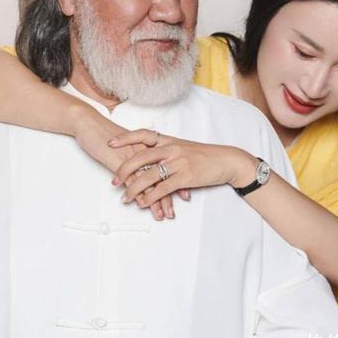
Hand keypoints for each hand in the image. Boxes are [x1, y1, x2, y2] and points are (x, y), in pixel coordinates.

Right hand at [71, 108, 184, 219]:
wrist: (88, 123)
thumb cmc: (105, 132)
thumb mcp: (125, 143)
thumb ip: (137, 154)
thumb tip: (144, 166)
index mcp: (147, 145)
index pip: (167, 167)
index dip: (177, 181)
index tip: (185, 195)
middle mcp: (143, 151)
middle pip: (161, 177)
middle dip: (169, 196)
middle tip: (174, 211)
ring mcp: (132, 157)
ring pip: (148, 182)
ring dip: (155, 200)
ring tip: (162, 215)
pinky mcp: (119, 161)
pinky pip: (131, 180)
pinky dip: (137, 194)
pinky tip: (142, 204)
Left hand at [109, 130, 258, 206]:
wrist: (226, 160)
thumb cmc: (205, 155)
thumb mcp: (183, 147)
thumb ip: (166, 150)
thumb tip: (149, 157)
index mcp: (169, 140)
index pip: (143, 135)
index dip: (126, 138)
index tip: (111, 143)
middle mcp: (172, 149)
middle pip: (141, 157)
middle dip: (124, 170)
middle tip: (114, 181)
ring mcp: (178, 162)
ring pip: (149, 175)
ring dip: (134, 188)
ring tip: (126, 198)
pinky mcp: (186, 177)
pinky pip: (163, 188)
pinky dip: (151, 197)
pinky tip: (143, 203)